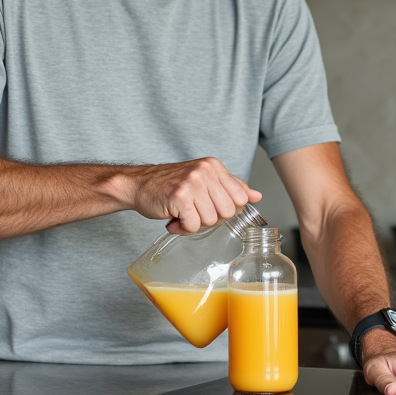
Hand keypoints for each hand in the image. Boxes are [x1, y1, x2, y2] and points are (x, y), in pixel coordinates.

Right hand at [128, 157, 260, 233]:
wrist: (139, 184)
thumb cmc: (171, 185)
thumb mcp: (204, 181)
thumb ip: (231, 187)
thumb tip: (257, 196)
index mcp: (214, 166)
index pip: (240, 198)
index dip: (226, 210)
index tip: (210, 207)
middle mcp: (205, 171)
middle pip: (228, 212)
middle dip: (211, 219)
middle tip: (194, 212)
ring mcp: (192, 183)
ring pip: (211, 220)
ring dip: (195, 224)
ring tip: (182, 214)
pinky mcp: (179, 197)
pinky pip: (194, 225)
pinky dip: (184, 228)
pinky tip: (175, 219)